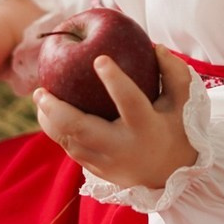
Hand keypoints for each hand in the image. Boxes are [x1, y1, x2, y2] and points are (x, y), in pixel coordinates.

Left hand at [34, 46, 197, 190]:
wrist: (170, 176)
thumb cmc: (177, 130)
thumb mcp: (183, 103)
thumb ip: (174, 73)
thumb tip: (156, 47)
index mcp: (146, 128)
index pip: (129, 102)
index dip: (115, 81)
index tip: (99, 59)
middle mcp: (123, 148)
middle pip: (82, 130)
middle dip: (58, 110)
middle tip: (41, 89)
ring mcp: (106, 162)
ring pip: (69, 143)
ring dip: (50, 120)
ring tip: (40, 96)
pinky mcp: (95, 169)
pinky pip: (71, 149)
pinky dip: (57, 130)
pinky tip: (48, 112)